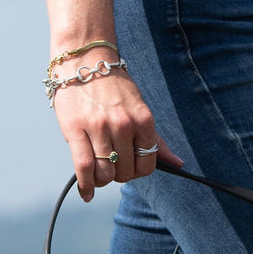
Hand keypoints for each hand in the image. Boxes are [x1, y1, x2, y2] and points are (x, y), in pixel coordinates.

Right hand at [51, 63, 182, 201]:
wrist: (83, 60)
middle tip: (110, 167)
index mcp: (143, 119)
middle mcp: (123, 124)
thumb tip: (177, 163)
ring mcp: (98, 127)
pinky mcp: (75, 129)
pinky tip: (86, 192)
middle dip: (118, 176)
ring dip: (101, 180)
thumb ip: (155, 139)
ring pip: (104, 172)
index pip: (147, 164)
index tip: (129, 168)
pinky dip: (85, 185)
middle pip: (125, 172)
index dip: (138, 172)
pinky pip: (83, 167)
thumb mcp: (140, 109)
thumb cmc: (113, 88)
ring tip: (97, 175)